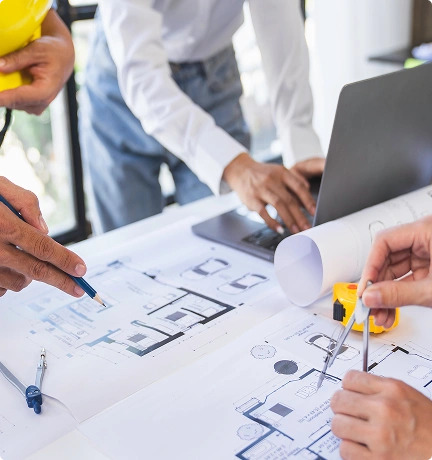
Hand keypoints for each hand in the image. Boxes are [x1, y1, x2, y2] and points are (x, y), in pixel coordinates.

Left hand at [0, 9, 73, 114]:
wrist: (64, 57)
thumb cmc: (53, 52)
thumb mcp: (36, 50)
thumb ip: (17, 59)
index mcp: (47, 90)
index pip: (21, 97)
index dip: (3, 98)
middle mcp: (43, 101)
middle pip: (14, 102)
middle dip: (2, 93)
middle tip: (0, 77)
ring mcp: (38, 104)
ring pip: (13, 104)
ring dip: (5, 93)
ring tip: (3, 79)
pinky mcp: (33, 104)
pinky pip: (16, 102)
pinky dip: (9, 94)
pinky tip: (8, 83)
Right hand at [0, 177, 86, 296]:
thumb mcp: (0, 186)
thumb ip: (26, 203)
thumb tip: (44, 230)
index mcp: (2, 224)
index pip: (43, 248)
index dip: (65, 261)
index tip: (81, 270)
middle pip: (36, 271)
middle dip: (61, 280)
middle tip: (77, 288)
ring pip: (19, 282)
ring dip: (29, 275)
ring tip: (21, 257)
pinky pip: (0, 288)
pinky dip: (8, 280)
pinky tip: (4, 265)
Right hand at [223, 154, 323, 233]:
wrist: (240, 170)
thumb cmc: (262, 174)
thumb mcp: (279, 172)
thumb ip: (294, 181)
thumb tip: (308, 193)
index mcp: (282, 172)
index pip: (299, 187)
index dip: (308, 200)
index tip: (314, 212)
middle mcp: (272, 180)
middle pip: (290, 199)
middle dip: (300, 216)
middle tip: (308, 227)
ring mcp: (261, 189)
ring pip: (278, 205)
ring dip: (289, 220)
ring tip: (296, 231)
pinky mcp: (251, 199)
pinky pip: (263, 212)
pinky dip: (272, 222)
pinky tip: (279, 229)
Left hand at [331, 370, 431, 459]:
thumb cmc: (428, 425)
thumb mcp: (407, 395)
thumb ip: (379, 388)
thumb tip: (351, 387)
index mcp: (392, 390)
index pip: (349, 379)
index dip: (347, 387)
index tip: (350, 393)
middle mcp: (385, 410)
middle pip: (338, 400)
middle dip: (342, 407)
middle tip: (350, 413)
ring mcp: (381, 436)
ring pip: (338, 425)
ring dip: (345, 429)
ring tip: (358, 431)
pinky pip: (345, 450)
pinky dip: (351, 450)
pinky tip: (363, 447)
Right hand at [357, 216, 431, 327]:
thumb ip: (399, 294)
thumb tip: (371, 297)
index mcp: (427, 230)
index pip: (384, 241)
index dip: (370, 266)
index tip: (365, 288)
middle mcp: (426, 237)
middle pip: (387, 258)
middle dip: (378, 286)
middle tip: (369, 305)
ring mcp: (428, 252)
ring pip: (395, 271)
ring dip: (386, 294)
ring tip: (380, 314)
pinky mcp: (431, 266)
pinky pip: (407, 278)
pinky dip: (398, 294)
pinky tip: (390, 309)